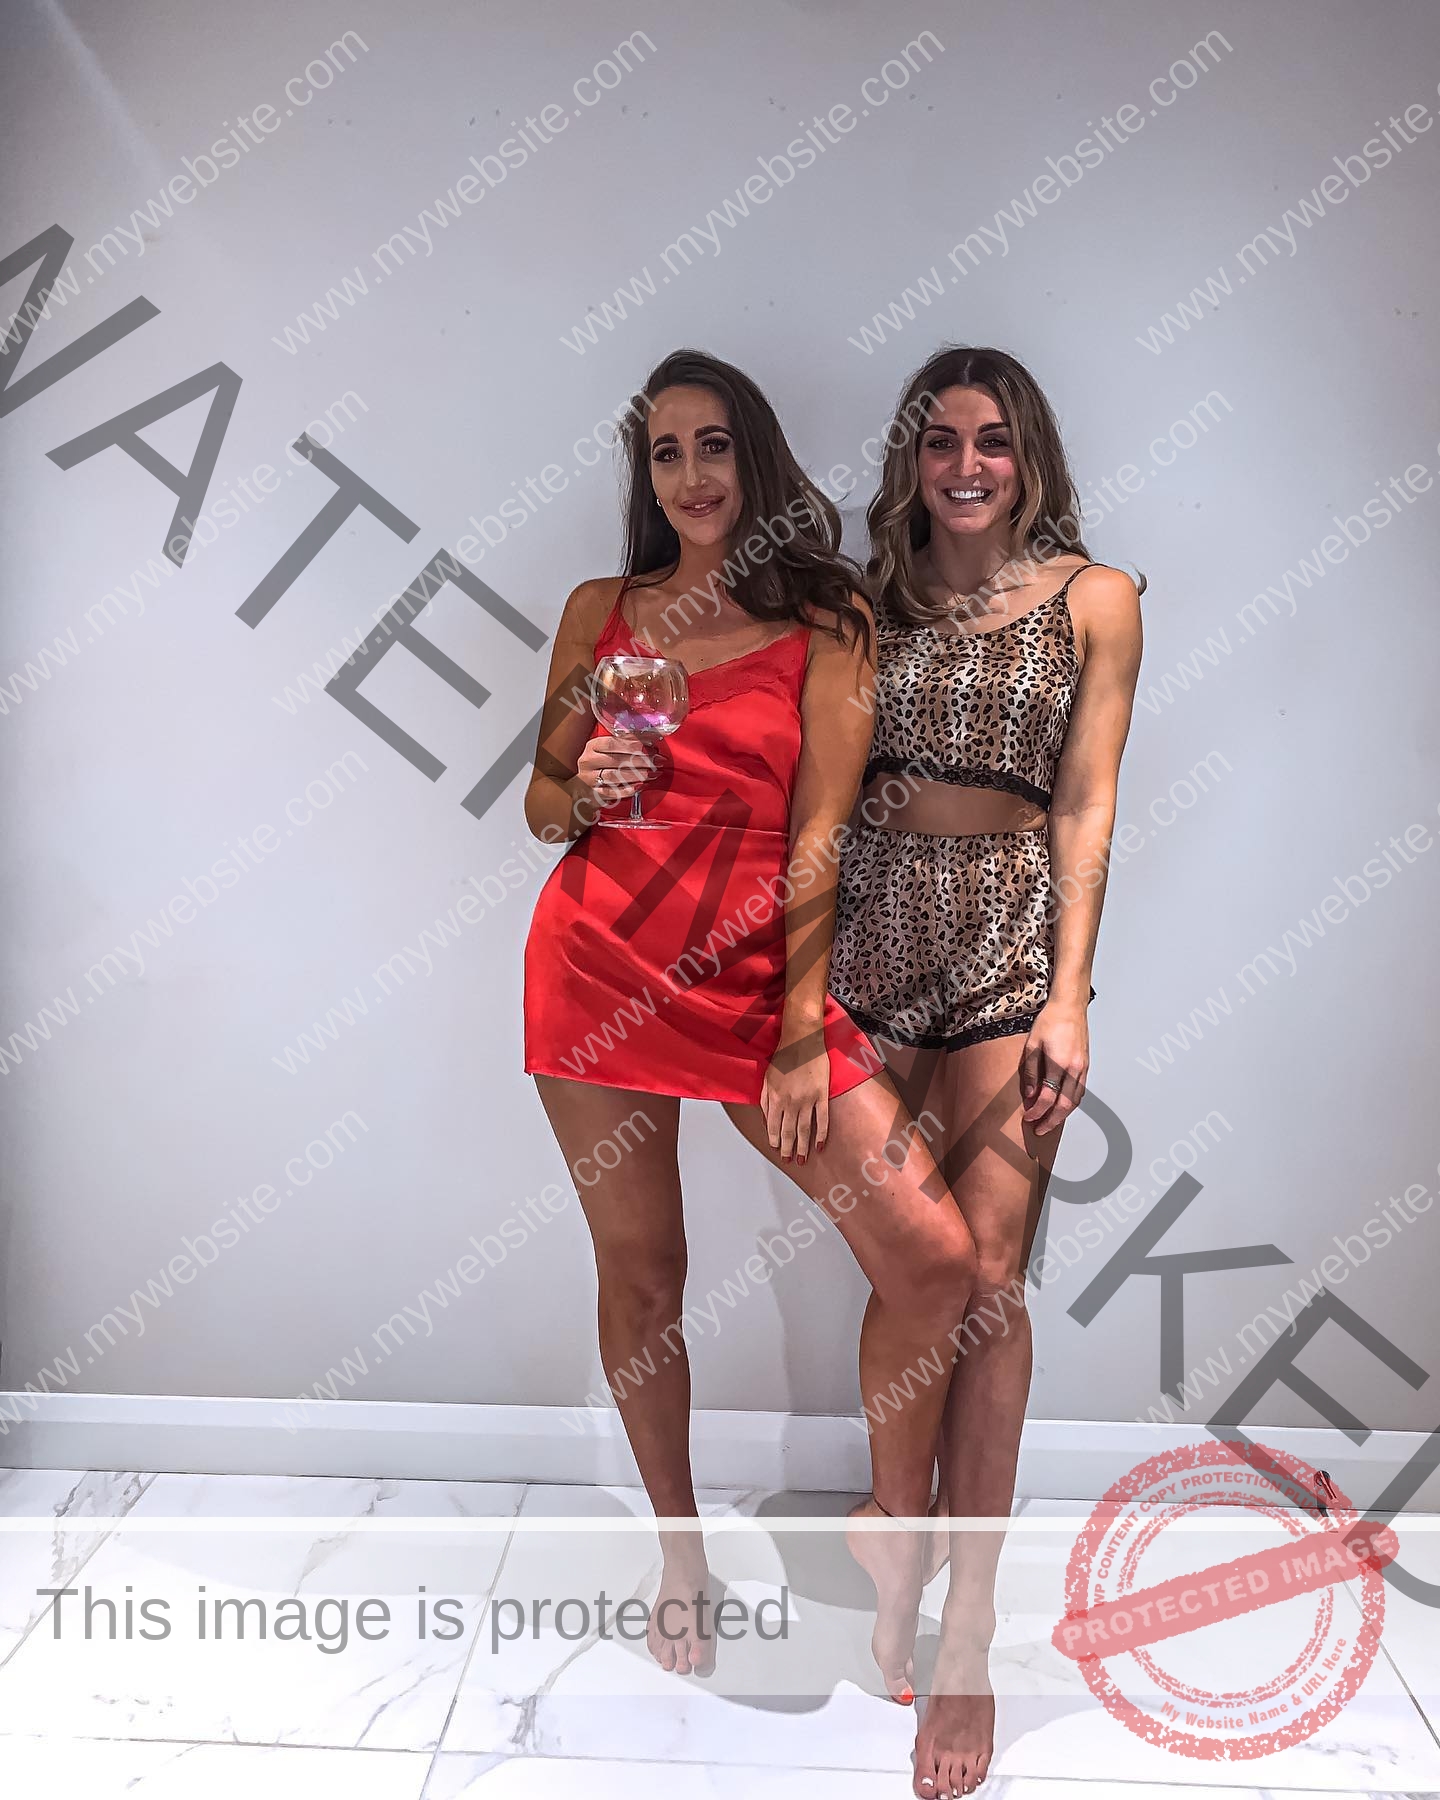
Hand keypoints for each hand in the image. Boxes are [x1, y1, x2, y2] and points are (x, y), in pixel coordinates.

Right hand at [575, 733, 654, 811]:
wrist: (583, 788)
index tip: (650, 747)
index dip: (633, 745)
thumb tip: (650, 739)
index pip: (612, 743)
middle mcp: (589, 761)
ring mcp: (590, 778)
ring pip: (615, 776)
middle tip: (655, 761)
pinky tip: (640, 786)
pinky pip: (613, 792)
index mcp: (593, 746)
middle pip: (616, 760)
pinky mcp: (595, 794)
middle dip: (640, 760)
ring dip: (636, 774)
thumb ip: (625, 744)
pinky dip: (628, 789)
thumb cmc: (600, 765)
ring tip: (650, 774)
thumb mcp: (608, 750)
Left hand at [761, 1032, 829, 1163]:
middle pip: (789, 1131)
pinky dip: (822, 1134)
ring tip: (802, 1159)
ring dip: (803, 1146)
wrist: (802, 1040)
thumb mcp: (767, 1078)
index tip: (776, 1148)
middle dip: (788, 1148)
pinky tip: (820, 1145)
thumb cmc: (784, 1056)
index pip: (774, 1126)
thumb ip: (765, 1100)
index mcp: (775, 1098)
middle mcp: (790, 1102)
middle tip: (789, 1160)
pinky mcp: (821, 1095)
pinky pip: (822, 1119)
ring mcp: (807, 1100)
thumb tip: (766, 1119)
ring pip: (804, 1129)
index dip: (775, 1139)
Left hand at [1020, 1002, 1087, 1135]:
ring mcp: (1082, 1068)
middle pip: (1065, 1104)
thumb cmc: (1050, 1022)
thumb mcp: (1031, 1045)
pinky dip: (1071, 1103)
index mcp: (1059, 1063)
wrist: (1070, 1007)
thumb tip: (1029, 1094)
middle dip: (1052, 1121)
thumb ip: (1030, 1072)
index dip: (1037, 1110)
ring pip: (1075, 1100)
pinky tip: (1063, 1107)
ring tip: (1050, 1122)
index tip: (1029, 1118)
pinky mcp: (1086, 1066)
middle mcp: (1074, 1068)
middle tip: (1041, 1130)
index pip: (1048, 1096)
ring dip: (1063, 1115)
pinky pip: (1080, 1091)